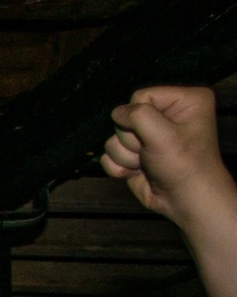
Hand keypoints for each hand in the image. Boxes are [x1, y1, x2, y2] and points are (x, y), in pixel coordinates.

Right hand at [102, 86, 236, 225]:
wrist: (185, 200)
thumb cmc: (184, 167)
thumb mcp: (163, 135)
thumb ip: (137, 115)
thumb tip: (116, 113)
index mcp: (185, 101)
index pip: (141, 96)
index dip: (139, 117)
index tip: (155, 136)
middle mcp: (167, 115)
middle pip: (126, 118)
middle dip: (133, 140)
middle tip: (151, 153)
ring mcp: (149, 136)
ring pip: (115, 138)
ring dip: (126, 156)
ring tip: (147, 164)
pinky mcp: (135, 154)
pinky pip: (111, 155)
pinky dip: (120, 166)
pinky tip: (138, 172)